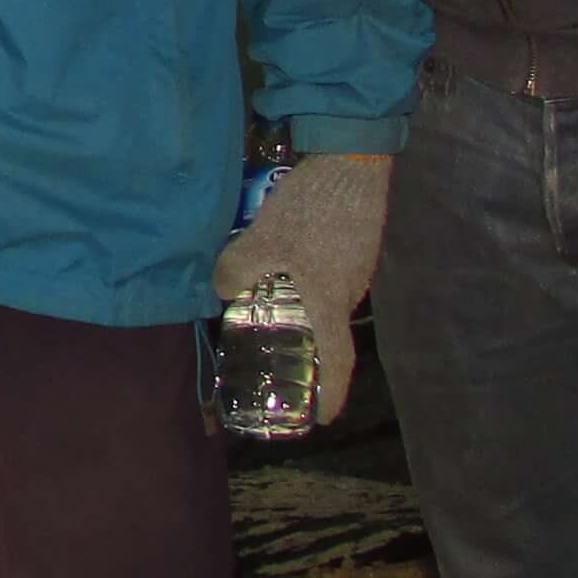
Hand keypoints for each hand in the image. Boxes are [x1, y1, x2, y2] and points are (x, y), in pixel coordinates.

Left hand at [222, 151, 390, 426]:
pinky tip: (284, 266)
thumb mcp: (263, 240)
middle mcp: (348, 292)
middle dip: (305, 352)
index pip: (337, 363)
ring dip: (302, 310)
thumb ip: (236, 271)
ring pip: (326, 301)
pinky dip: (308, 282)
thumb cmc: (312, 208)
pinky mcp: (355, 244)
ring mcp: (356, 267)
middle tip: (276, 357)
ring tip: (270, 307)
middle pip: (328, 333)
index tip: (320, 418)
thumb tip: (221, 290)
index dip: (330, 395)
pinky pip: (329, 276)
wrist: (352, 158)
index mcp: (329, 302)